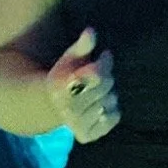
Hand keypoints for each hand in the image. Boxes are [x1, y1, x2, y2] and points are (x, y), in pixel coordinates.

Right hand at [45, 25, 118, 142]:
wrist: (53, 105)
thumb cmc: (66, 75)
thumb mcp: (70, 57)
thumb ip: (82, 45)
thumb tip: (91, 31)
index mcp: (62, 86)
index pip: (98, 74)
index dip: (104, 62)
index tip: (104, 55)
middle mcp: (68, 108)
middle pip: (107, 86)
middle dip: (107, 77)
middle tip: (99, 75)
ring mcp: (77, 124)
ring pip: (111, 101)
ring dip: (108, 94)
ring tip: (96, 93)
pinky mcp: (87, 136)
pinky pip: (114, 117)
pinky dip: (111, 110)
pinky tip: (99, 107)